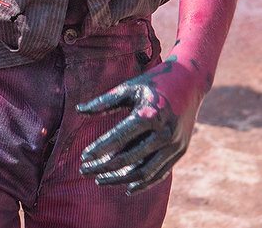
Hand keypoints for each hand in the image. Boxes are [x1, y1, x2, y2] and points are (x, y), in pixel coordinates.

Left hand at [77, 59, 201, 193]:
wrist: (190, 81)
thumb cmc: (153, 82)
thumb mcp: (128, 88)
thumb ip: (104, 102)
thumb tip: (78, 110)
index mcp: (149, 114)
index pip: (119, 138)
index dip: (100, 149)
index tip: (83, 157)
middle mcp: (163, 132)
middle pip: (129, 158)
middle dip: (104, 167)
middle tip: (84, 170)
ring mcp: (174, 144)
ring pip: (144, 171)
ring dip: (120, 179)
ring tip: (100, 180)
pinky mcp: (180, 151)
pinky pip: (159, 173)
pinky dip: (143, 183)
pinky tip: (127, 187)